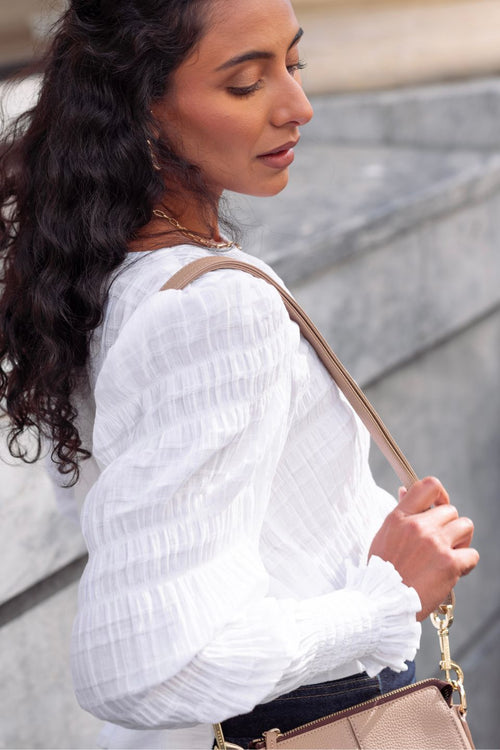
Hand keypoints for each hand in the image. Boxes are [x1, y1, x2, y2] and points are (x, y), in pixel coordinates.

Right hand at [369, 477, 478, 620]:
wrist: (383, 601)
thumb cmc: (382, 571)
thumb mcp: (385, 535)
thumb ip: (400, 513)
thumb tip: (405, 491)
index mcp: (400, 517)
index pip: (428, 486)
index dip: (440, 494)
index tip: (439, 507)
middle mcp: (419, 526)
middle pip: (450, 510)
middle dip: (449, 526)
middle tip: (442, 543)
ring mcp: (436, 543)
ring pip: (466, 526)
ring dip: (461, 540)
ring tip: (449, 554)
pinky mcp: (450, 563)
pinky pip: (472, 554)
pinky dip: (466, 563)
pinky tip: (453, 571)